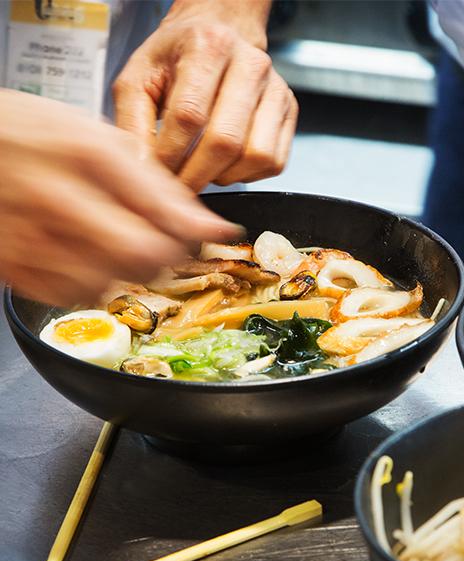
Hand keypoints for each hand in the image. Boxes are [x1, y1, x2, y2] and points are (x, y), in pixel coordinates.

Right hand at [0, 90, 241, 306]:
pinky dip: (92, 284)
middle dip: (167, 255)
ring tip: (120, 246)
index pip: (163, 213)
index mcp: (87, 155)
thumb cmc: (30, 132)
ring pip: (109, 283)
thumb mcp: (97, 137)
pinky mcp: (10, 264)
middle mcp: (57, 196)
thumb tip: (208, 224)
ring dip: (129, 273)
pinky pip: (71, 294)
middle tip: (165, 243)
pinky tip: (88, 258)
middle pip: (142, 256)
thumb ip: (155, 182)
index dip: (198, 231)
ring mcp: (28, 236)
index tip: (213, 233)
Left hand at [113, 0, 297, 191]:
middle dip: (197, 174)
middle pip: (226, 140)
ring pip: (257, 155)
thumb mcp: (138, 78)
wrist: (217, 34)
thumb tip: (144, 168)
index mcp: (208, 46)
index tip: (157, 173)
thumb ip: (133, 122)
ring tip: (204, 170)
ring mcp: (276, 89)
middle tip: (179, 185)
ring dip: (225, 176)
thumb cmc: (176, 58)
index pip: (189, 115)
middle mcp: (251, 64)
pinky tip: (226, 164)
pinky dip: (248, 174)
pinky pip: (274, 162)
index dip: (170, 154)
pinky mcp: (289, 111)